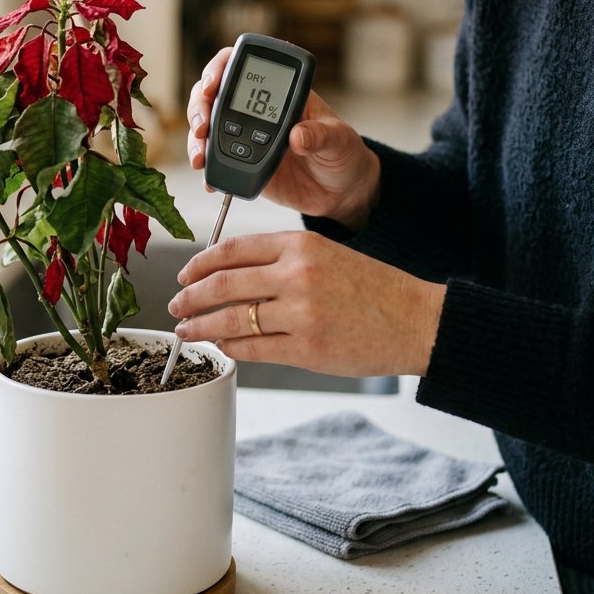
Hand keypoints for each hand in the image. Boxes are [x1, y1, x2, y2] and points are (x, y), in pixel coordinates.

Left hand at [167, 231, 444, 377]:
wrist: (418, 321)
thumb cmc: (373, 289)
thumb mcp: (327, 255)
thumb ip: (281, 261)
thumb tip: (229, 276)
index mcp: (300, 245)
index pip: (232, 250)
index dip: (199, 264)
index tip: (184, 275)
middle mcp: (297, 274)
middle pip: (222, 284)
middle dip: (190, 297)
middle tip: (175, 304)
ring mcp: (301, 313)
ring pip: (231, 318)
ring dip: (201, 325)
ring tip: (186, 330)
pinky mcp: (307, 348)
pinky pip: (253, 348)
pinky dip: (230, 347)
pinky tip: (221, 347)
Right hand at [186, 50, 380, 231]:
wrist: (339, 191)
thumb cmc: (343, 153)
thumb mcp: (339, 140)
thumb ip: (320, 135)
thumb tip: (297, 137)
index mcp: (280, 93)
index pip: (242, 67)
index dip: (219, 69)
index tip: (212, 85)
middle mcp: (255, 110)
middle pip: (212, 95)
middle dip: (199, 107)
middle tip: (202, 127)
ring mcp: (243, 136)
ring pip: (206, 128)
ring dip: (196, 140)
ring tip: (201, 158)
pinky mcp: (240, 163)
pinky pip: (216, 162)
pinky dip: (208, 171)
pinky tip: (209, 181)